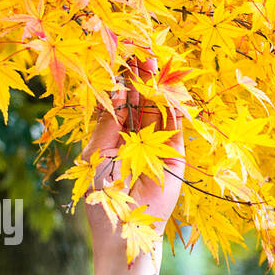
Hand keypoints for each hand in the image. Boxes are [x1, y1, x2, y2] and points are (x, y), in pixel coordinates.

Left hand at [80, 55, 184, 266]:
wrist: (124, 226)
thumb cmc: (101, 194)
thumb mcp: (97, 153)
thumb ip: (107, 123)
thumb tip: (115, 92)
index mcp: (114, 137)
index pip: (120, 102)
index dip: (121, 80)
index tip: (121, 57)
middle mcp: (136, 138)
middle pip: (140, 100)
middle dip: (140, 76)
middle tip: (141, 48)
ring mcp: (157, 145)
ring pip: (159, 108)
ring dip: (158, 85)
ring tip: (156, 59)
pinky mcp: (175, 155)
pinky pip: (177, 126)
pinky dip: (175, 107)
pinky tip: (170, 86)